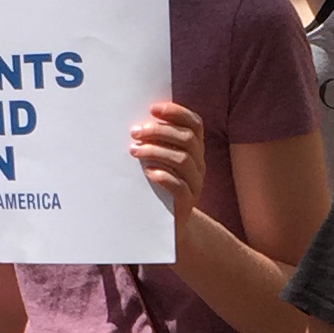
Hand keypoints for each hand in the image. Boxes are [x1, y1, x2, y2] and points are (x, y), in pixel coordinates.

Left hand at [130, 98, 205, 221]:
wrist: (166, 223)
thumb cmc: (158, 184)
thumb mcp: (160, 160)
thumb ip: (156, 141)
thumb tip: (136, 120)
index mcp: (195, 149)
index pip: (194, 124)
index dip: (176, 113)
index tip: (152, 109)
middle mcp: (199, 164)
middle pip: (187, 139)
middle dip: (160, 131)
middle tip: (135, 132)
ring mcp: (196, 183)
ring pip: (182, 160)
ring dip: (156, 151)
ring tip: (134, 151)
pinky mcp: (187, 202)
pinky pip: (180, 186)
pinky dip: (163, 176)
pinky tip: (148, 173)